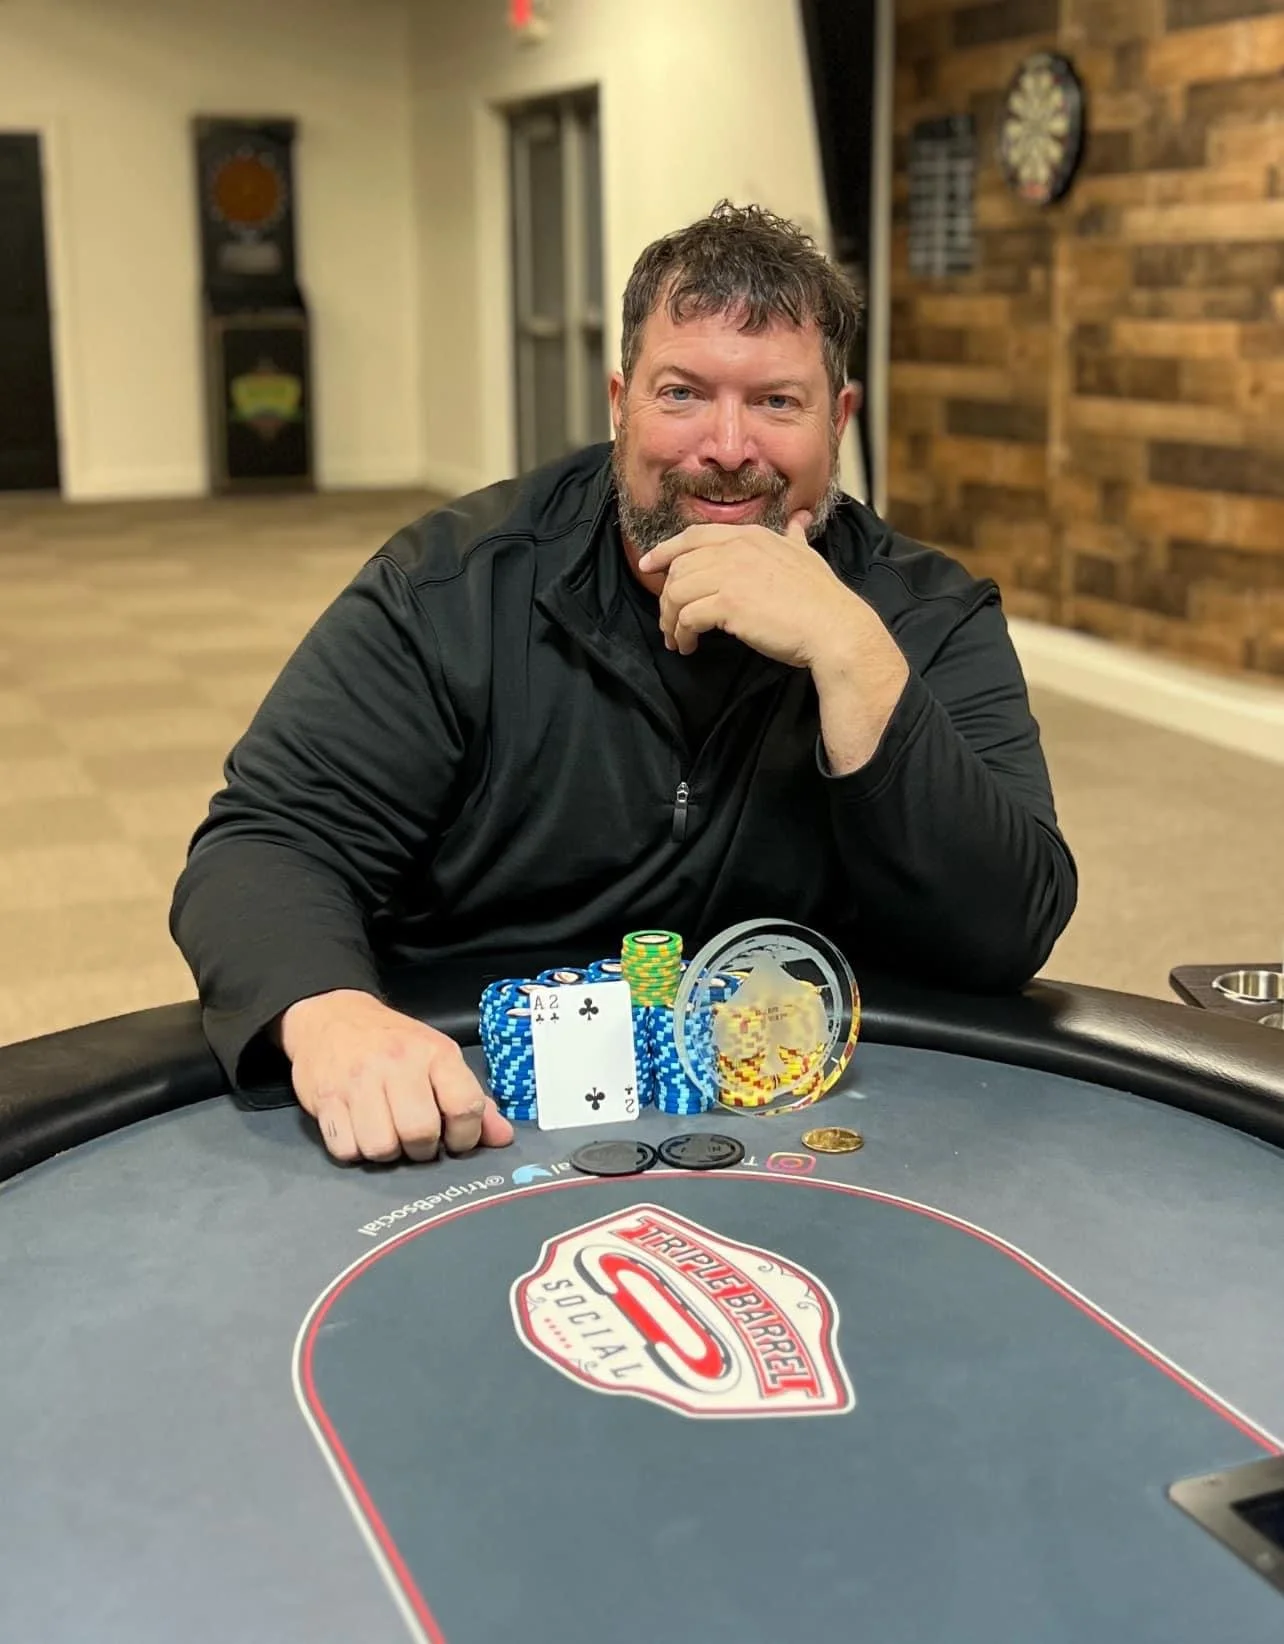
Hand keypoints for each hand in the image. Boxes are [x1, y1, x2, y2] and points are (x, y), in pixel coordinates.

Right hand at [279, 989, 514, 1163]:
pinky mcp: (326, 1098)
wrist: (333, 1018)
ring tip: (387, 1133)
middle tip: (417, 1139)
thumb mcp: (438, 1058)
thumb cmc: (393, 1042)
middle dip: (422, 1149)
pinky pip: (345, 1149)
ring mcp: (358, 1081)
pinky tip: (359, 1131)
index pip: (465, 1106)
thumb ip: (472, 1099)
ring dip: (387, 1151)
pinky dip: (354, 1150)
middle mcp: (397, 1063)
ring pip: (381, 1147)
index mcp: (434, 1053)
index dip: (466, 1136)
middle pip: (420, 1133)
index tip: (456, 1139)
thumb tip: (502, 1137)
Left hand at [637, 511, 860, 668]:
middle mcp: (737, 548)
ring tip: (677, 639)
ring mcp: (731, 574)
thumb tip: (800, 521)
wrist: (834, 627)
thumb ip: (795, 537)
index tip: (649, 564)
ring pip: (677, 592)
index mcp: (751, 535)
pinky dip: (682, 633)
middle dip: (667, 597)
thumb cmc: (823, 598)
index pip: (694, 536)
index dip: (666, 550)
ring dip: (670, 619)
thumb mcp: (807, 555)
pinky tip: (689, 646)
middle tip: (669, 622)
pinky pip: (687, 617)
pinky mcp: (728, 604)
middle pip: (680, 567)